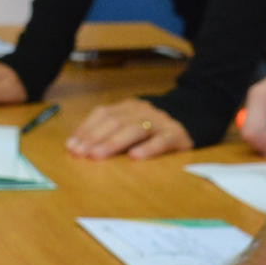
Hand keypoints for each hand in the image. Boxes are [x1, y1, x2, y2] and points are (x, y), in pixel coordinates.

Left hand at [67, 96, 191, 159]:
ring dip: (113, 143)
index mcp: (128, 107)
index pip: (103, 114)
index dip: (86, 129)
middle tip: (82, 153)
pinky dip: (148, 148)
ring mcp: (160, 121)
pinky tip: (135, 157)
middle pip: (115, 121)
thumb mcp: (130, 126)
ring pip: (134, 129)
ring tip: (98, 156)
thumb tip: (76, 147)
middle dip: (95, 138)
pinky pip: (161, 140)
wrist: (194, 117)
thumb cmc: (153, 129)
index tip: (71, 146)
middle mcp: (142, 111)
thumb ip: (108, 133)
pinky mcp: (177, 134)